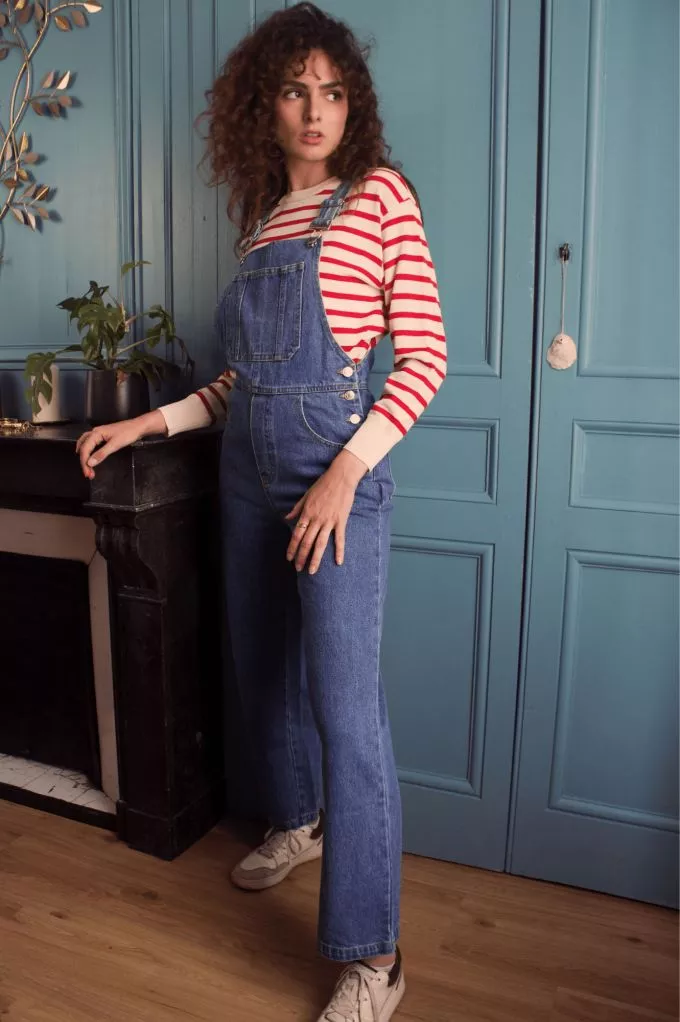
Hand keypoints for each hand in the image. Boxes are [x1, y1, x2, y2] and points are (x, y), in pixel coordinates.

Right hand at [75, 410, 166, 478]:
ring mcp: (99, 434)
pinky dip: (89, 451)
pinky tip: (90, 456)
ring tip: (85, 466)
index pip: (85, 449)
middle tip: (87, 473)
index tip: (87, 473)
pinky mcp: (104, 436)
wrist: (138, 427)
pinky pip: (91, 444)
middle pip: (83, 447)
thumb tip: (90, 463)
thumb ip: (102, 454)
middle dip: (83, 461)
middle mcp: (95, 432)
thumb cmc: (128, 433)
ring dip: (84, 456)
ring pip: (85, 444)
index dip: (84, 462)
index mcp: (96, 433)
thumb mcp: (115, 445)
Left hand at [284, 449, 367, 573]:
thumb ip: (296, 509)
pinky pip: (339, 539)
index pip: (297, 534)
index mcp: (307, 513)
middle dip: (301, 557)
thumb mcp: (306, 495)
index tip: (289, 558)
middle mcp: (316, 519)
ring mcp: (329, 521)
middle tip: (298, 568)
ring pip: (320, 544)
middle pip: (307, 542)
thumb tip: (287, 518)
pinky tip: (338, 562)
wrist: (340, 478)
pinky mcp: (340, 521)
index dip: (292, 547)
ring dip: (315, 559)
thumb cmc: (322, 485)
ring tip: (312, 571)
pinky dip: (339, 551)